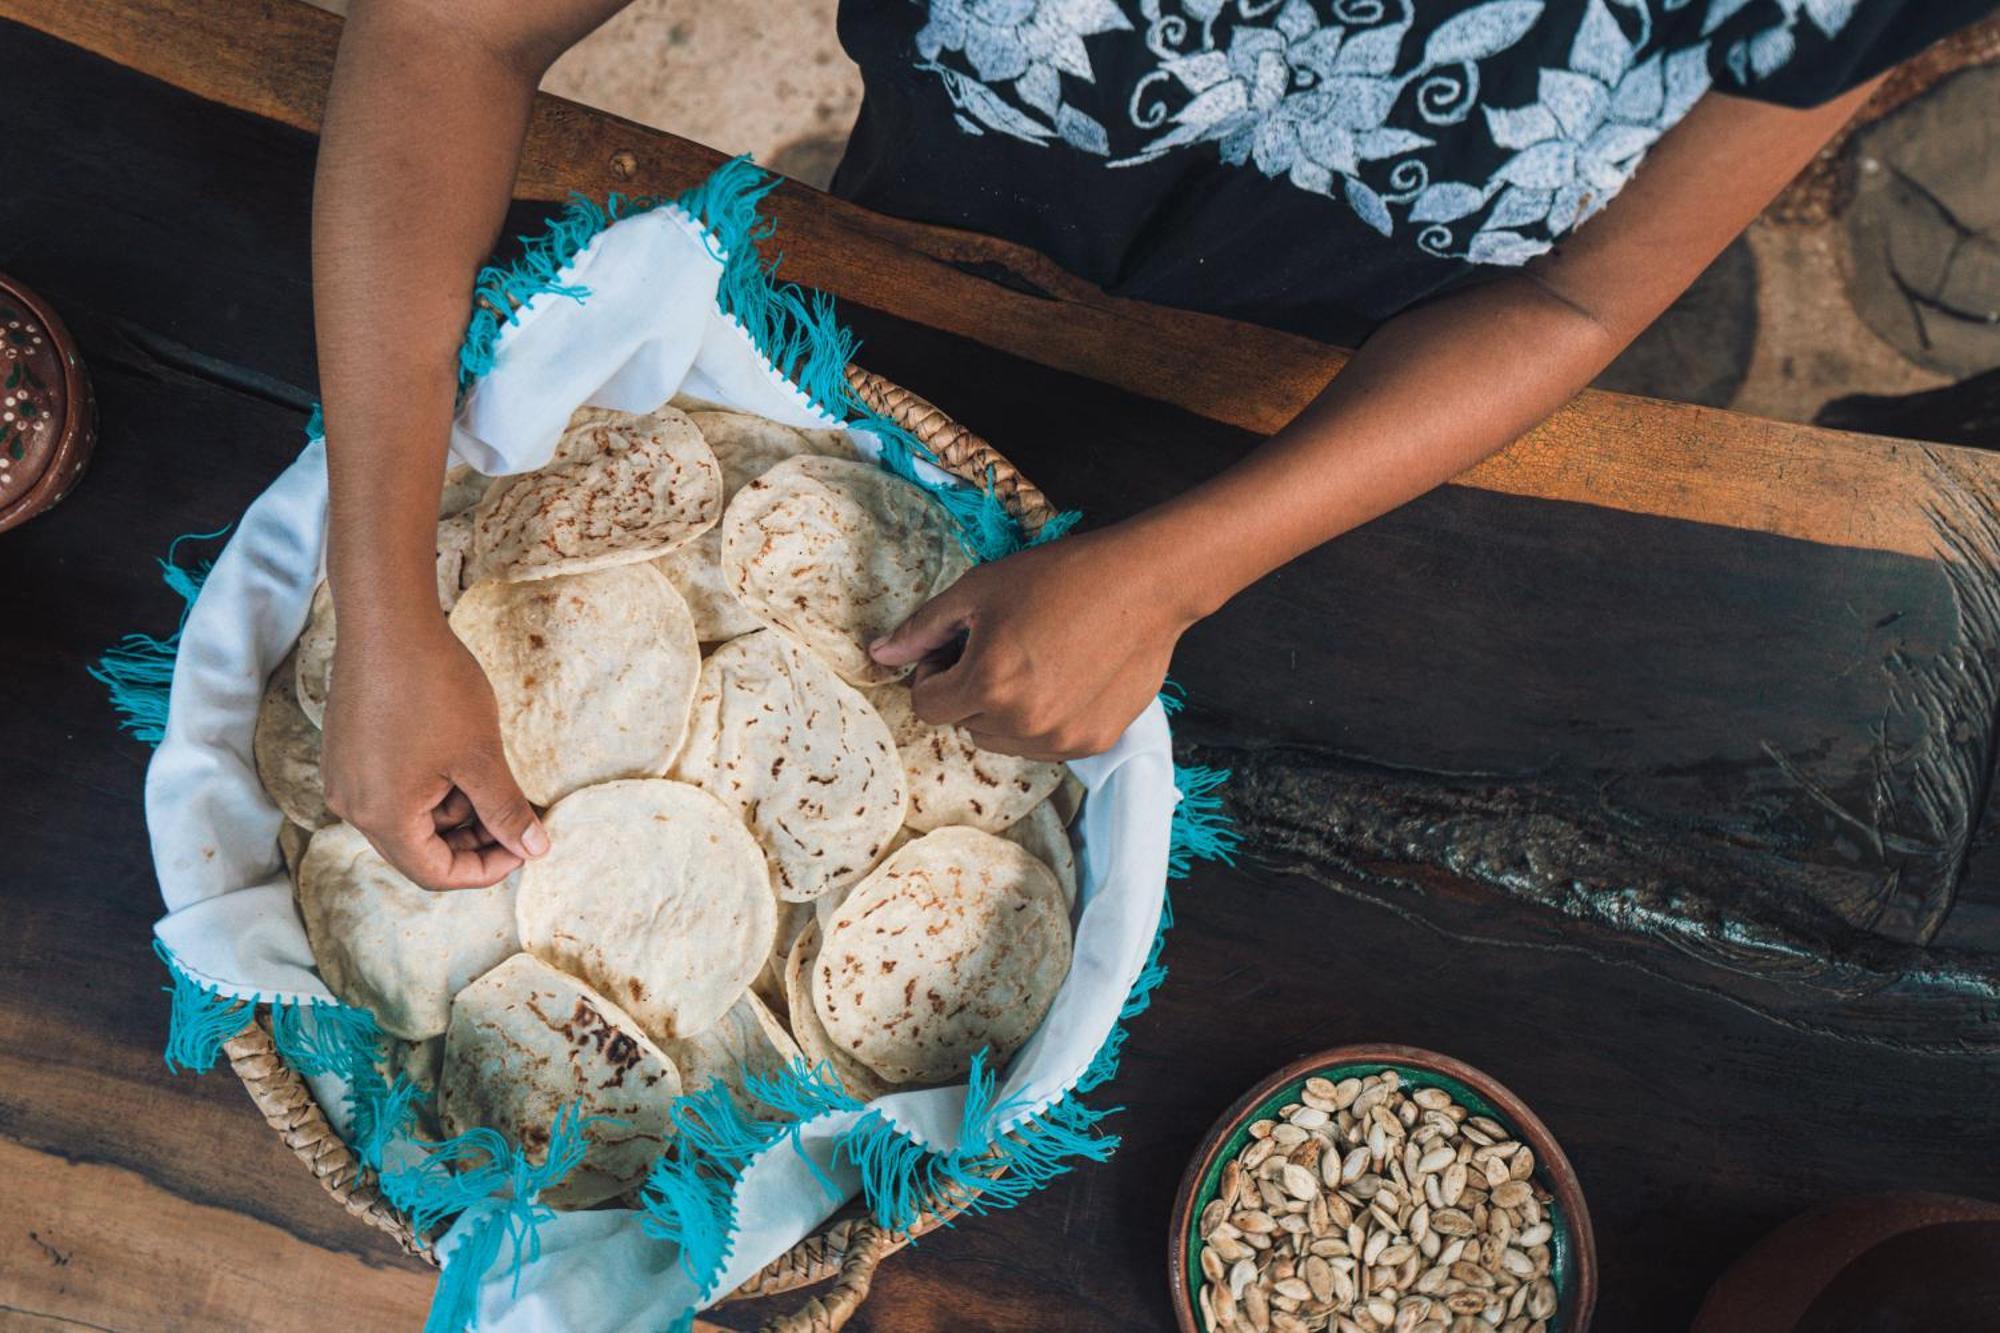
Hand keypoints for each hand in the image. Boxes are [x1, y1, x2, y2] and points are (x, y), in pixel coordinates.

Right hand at [320, 612, 546, 888]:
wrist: (389, 621)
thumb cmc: (434, 687)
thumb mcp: (481, 757)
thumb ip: (506, 811)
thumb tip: (535, 850)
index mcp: (382, 816)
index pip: (436, 873)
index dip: (486, 870)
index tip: (524, 847)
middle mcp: (352, 805)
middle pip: (419, 850)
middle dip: (472, 841)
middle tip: (516, 815)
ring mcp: (345, 778)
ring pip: (408, 820)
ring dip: (453, 811)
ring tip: (485, 772)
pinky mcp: (346, 752)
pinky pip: (391, 791)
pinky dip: (430, 789)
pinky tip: (458, 757)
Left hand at [869, 525, 1200, 759]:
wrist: (1146, 584)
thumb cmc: (1061, 577)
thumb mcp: (980, 590)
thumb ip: (924, 628)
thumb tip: (878, 655)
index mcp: (986, 683)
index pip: (926, 706)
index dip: (933, 674)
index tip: (958, 647)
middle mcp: (1021, 722)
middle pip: (963, 724)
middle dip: (970, 690)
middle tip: (1002, 647)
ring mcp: (1059, 739)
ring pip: (1002, 741)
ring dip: (1005, 711)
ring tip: (1036, 662)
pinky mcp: (1092, 743)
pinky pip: (1044, 745)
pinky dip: (1044, 720)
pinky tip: (1066, 677)